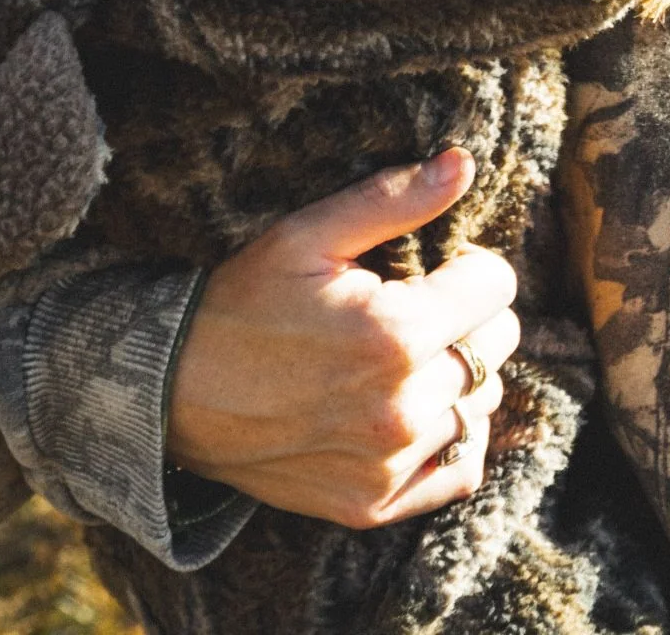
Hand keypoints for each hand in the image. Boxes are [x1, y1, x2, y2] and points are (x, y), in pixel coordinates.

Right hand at [165, 149, 519, 527]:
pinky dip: (452, 438)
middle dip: (468, 316)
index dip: (470, 266)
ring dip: (460, 375)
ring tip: (408, 356)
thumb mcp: (308, 234)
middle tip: (419, 307)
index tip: (437, 267)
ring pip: (481, 404)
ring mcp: (388, 463)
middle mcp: (402, 407)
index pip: (497, 288)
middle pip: (496, 345)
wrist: (172, 391)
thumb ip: (393, 200)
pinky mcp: (372, 504)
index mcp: (396, 333)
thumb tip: (463, 165)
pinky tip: (413, 408)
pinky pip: (459, 471)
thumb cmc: (242, 301)